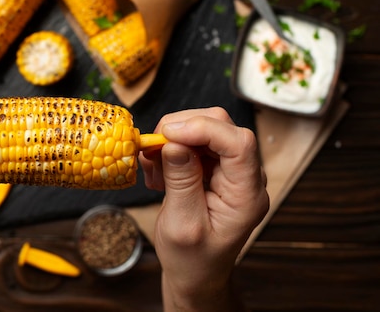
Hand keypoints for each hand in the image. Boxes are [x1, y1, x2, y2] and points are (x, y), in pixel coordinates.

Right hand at [139, 107, 268, 311]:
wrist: (196, 273)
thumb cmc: (192, 259)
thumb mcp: (182, 225)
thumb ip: (181, 181)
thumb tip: (174, 142)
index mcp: (246, 196)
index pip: (239, 144)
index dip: (203, 129)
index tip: (168, 134)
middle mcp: (245, 176)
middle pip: (222, 126)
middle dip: (182, 129)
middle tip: (152, 150)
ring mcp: (231, 170)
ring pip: (205, 127)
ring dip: (172, 139)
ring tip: (154, 169)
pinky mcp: (216, 167)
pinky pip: (194, 141)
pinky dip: (170, 148)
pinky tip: (159, 172)